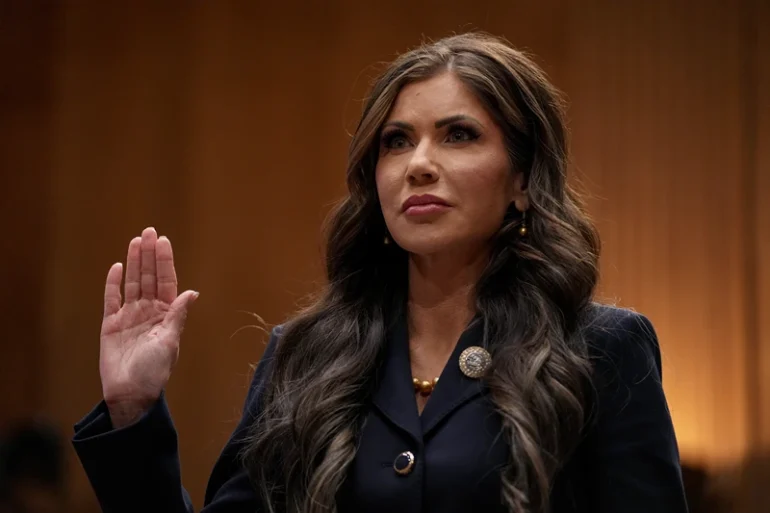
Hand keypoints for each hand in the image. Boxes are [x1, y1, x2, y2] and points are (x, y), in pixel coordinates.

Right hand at [99, 227, 198, 427]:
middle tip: (149, 231)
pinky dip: (112, 284)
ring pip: (131, 283)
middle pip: (148, 277)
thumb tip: (192, 292)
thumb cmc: (154, 371)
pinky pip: (111, 299)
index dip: (164, 261)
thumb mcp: (170, 342)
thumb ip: (177, 316)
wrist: (130, 393)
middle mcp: (148, 311)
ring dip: (133, 262)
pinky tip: (116, 267)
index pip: (166, 281)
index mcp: (165, 314)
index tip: (163, 241)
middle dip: (149, 255)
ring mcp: (129, 316)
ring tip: (136, 241)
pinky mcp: (110, 324)